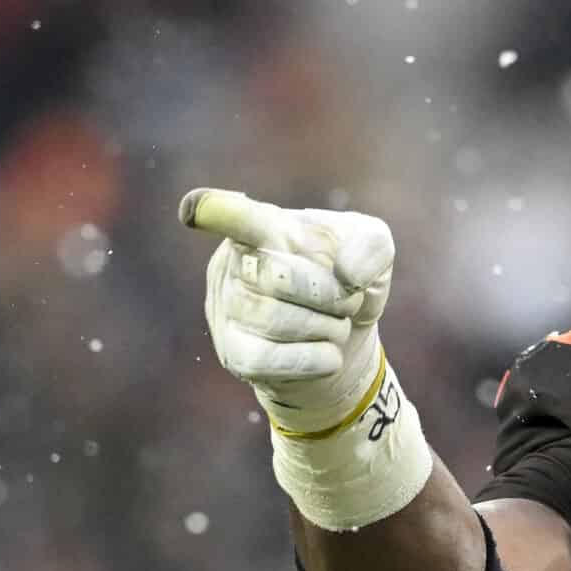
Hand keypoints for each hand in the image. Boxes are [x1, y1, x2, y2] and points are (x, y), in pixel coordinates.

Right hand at [181, 187, 395, 435]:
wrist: (346, 342)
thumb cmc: (348, 282)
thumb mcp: (374, 252)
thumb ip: (370, 247)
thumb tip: (346, 274)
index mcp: (264, 227)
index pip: (240, 218)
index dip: (221, 213)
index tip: (196, 210)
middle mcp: (233, 264)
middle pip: (277, 276)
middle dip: (328, 294)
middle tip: (347, 301)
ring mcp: (227, 311)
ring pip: (275, 319)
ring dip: (327, 327)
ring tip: (337, 325)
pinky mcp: (234, 354)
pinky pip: (269, 360)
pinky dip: (315, 359)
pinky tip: (329, 355)